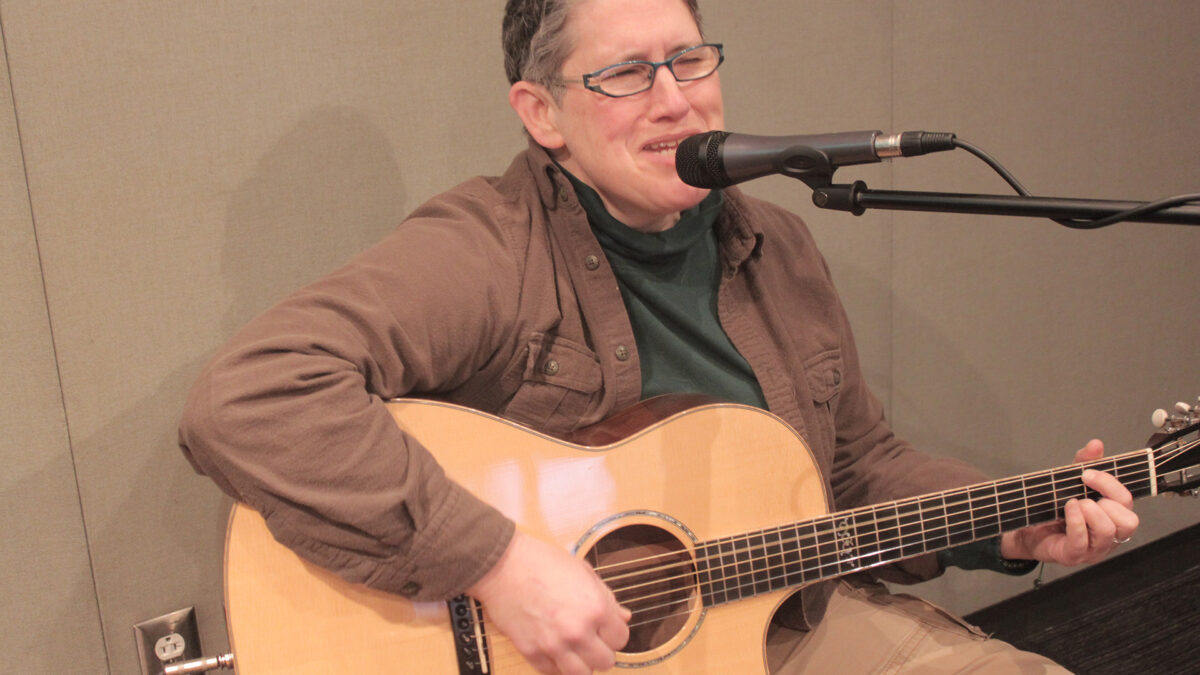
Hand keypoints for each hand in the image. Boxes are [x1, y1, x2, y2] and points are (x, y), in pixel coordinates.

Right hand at [466, 530, 630, 673]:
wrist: (503, 565)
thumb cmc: (542, 562)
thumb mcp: (583, 572)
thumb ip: (607, 598)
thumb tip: (623, 616)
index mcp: (596, 608)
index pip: (621, 639)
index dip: (614, 632)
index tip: (605, 628)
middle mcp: (577, 631)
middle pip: (606, 662)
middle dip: (601, 650)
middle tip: (592, 639)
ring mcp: (553, 644)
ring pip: (581, 674)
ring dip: (581, 662)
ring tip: (575, 648)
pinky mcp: (531, 652)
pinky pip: (552, 672)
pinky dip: (556, 664)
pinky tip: (554, 648)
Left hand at [1001, 439, 1139, 565]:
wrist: (1026, 530)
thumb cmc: (1054, 509)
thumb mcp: (1070, 482)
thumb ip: (1085, 463)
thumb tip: (1096, 444)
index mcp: (1113, 518)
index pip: (1128, 502)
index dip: (1110, 484)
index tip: (1087, 474)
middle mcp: (1109, 536)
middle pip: (1129, 520)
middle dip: (1106, 500)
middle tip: (1083, 494)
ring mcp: (1093, 549)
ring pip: (1108, 531)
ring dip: (1090, 511)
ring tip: (1074, 503)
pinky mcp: (1073, 555)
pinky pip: (1081, 541)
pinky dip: (1075, 521)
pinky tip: (1068, 509)